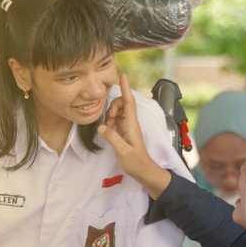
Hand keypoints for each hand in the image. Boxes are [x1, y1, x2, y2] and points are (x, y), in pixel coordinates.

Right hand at [96, 72, 172, 197]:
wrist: (143, 170)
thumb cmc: (136, 162)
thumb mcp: (123, 151)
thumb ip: (112, 138)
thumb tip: (102, 126)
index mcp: (132, 124)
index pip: (129, 102)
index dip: (126, 88)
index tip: (123, 76)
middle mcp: (131, 122)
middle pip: (122, 104)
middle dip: (112, 107)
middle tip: (109, 121)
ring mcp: (127, 126)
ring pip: (117, 111)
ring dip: (110, 115)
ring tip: (109, 128)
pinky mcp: (124, 131)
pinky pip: (115, 120)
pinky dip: (109, 122)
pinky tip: (108, 131)